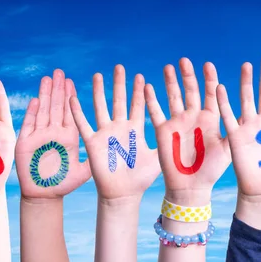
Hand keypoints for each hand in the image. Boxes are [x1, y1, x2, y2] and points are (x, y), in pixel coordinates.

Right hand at [15, 69, 90, 199]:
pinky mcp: (26, 143)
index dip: (70, 96)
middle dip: (58, 89)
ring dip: (45, 95)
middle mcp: (54, 133)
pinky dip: (33, 113)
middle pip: (56, 107)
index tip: (71, 81)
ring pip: (43, 111)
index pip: (70, 112)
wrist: (44, 196)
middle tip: (59, 72)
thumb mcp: (84, 172)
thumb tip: (113, 150)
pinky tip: (36, 100)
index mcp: (68, 137)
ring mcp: (39, 136)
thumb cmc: (64, 184)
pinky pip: (29, 125)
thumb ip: (95, 159)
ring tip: (47, 78)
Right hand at [69, 65, 160, 200]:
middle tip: (119, 66)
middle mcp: (120, 128)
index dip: (138, 91)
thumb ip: (167, 142)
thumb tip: (188, 133)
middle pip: (119, 101)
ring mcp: (105, 134)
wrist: (123, 194)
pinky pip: (83, 126)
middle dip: (120, 84)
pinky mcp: (93, 144)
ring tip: (98, 75)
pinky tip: (72, 99)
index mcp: (135, 130)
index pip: (137, 105)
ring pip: (101, 107)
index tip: (140, 75)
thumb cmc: (141, 178)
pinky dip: (77, 113)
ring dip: (99, 92)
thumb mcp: (158, 157)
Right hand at [144, 58, 230, 204]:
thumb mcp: (227, 149)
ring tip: (168, 67)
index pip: (210, 93)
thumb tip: (247, 111)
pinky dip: (151, 100)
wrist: (190, 186)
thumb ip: (233, 129)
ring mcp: (177, 122)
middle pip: (190, 90)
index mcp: (210, 119)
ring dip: (170, 82)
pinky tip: (147, 87)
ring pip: (173, 96)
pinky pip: (155, 112)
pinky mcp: (163, 131)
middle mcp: (193, 117)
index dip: (209, 79)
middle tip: (185, 60)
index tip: (208, 64)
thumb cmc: (211, 170)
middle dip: (188, 75)